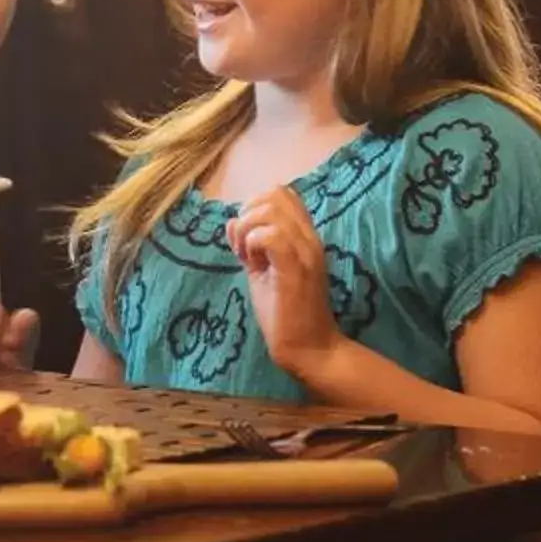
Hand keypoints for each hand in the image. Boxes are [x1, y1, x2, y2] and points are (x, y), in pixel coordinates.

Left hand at [227, 187, 343, 377]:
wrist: (308, 347)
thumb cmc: (286, 313)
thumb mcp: (263, 270)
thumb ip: (252, 245)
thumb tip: (231, 222)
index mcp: (304, 236)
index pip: (284, 194)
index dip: (257, 206)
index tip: (247, 236)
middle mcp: (309, 238)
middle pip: (276, 194)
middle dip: (248, 214)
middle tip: (243, 246)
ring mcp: (305, 251)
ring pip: (271, 210)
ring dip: (248, 229)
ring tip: (247, 256)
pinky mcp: (296, 268)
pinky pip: (271, 235)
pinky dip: (253, 242)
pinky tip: (250, 262)